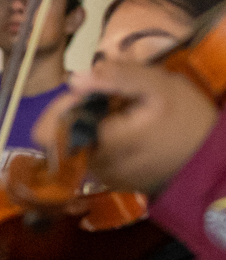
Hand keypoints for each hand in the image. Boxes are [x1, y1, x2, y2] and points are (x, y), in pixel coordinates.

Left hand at [34, 62, 218, 195]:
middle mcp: (94, 166)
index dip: (62, 106)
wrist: (212, 160)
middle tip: (110, 100)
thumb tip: (74, 78)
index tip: (87, 91)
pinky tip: (126, 129)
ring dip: (90, 124)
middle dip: (79, 112)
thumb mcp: (161, 86)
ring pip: (74, 145)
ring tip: (122, 114)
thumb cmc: (188, 119)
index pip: (50, 130)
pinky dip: (101, 139)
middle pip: (60, 136)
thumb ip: (117, 77)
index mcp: (101, 143)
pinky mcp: (111, 181)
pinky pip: (91, 155)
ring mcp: (102, 177)